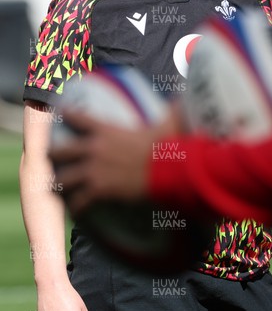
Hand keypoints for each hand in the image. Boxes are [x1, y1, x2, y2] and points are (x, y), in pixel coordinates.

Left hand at [49, 107, 181, 216]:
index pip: (76, 117)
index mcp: (105, 129)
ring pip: (62, 179)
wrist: (166, 169)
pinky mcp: (99, 189)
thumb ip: (166, 110)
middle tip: (51, 159)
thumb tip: (180, 99)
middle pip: (59, 151)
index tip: (59, 113)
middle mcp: (94, 148)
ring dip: (59, 185)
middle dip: (52, 156)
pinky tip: (76, 211)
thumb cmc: (165, 145)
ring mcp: (94, 169)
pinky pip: (79, 201)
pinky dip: (76, 207)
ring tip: (58, 189)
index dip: (65, 114)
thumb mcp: (161, 123)